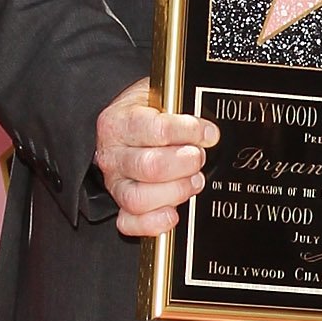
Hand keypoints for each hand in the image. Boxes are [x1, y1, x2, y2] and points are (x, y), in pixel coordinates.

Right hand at [95, 77, 218, 237]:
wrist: (125, 126)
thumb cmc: (147, 112)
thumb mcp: (160, 97)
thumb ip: (181, 106)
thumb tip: (208, 125)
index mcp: (119, 122)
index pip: (155, 129)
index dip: (187, 132)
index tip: (208, 133)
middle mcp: (113, 155)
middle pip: (149, 167)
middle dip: (184, 164)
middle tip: (199, 158)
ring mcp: (116, 184)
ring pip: (139, 199)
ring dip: (174, 192)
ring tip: (193, 181)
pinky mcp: (121, 207)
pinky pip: (129, 223)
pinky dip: (153, 224)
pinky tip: (173, 213)